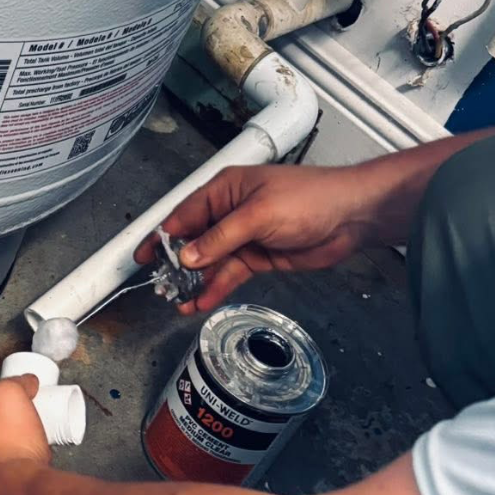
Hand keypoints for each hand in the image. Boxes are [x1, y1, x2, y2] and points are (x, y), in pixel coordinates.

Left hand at [0, 375, 50, 494]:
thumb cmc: (4, 448)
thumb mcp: (7, 396)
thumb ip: (14, 384)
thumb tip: (25, 383)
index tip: (4, 398)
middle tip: (15, 422)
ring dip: (3, 457)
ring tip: (25, 447)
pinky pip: (0, 490)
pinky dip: (12, 480)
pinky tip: (28, 474)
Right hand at [136, 163, 386, 312]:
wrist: (350, 216)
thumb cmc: (308, 199)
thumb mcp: (257, 216)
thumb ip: (220, 238)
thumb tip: (187, 256)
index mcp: (225, 191)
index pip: (184, 215)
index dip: (161, 237)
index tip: (143, 256)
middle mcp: (229, 212)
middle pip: (194, 241)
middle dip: (176, 264)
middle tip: (161, 287)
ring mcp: (243, 237)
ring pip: (210, 262)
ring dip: (195, 282)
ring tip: (178, 303)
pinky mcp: (258, 257)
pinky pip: (229, 274)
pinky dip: (215, 288)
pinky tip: (202, 302)